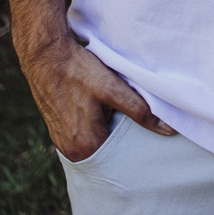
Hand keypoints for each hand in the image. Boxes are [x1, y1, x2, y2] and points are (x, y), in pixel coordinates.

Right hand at [17, 30, 176, 161]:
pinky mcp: (57, 133)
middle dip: (123, 144)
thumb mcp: (112, 88)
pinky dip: (95, 131)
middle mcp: (72, 151)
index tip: (150, 139)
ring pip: (95, 147)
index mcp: (87, 146)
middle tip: (138, 127)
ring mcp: (62, 143)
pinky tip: (101, 115)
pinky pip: (83, 140)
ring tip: (118, 118)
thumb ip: (141, 111)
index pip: (122, 158)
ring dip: (108, 135)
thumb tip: (168, 130)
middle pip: (108, 155)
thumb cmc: (78, 70)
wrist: (45, 56)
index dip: (137, 147)